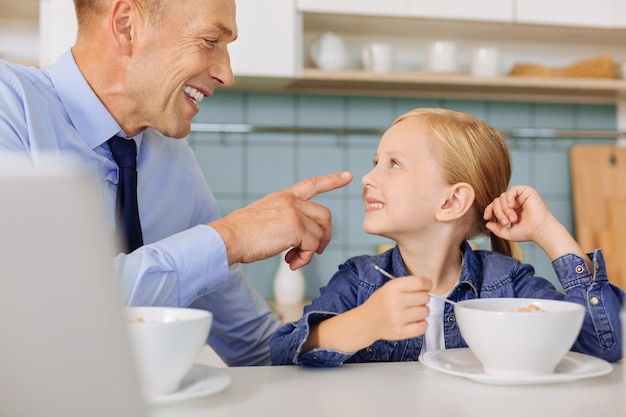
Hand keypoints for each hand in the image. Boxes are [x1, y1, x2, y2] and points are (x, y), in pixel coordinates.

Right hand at [209, 171, 351, 268]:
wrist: (228, 238)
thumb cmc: (241, 234)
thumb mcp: (264, 217)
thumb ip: (284, 219)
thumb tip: (299, 238)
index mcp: (283, 197)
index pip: (312, 184)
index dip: (331, 180)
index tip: (347, 176)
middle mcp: (291, 201)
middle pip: (325, 215)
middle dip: (324, 235)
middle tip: (314, 251)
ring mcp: (294, 213)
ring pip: (320, 233)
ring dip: (311, 251)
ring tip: (295, 259)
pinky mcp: (295, 228)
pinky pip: (312, 246)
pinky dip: (305, 259)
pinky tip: (291, 263)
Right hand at [357, 276, 430, 342]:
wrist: (366, 322)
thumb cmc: (381, 303)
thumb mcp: (389, 287)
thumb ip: (408, 284)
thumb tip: (429, 286)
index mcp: (392, 287)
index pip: (420, 282)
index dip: (427, 284)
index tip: (426, 287)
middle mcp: (395, 302)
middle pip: (425, 297)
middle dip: (422, 299)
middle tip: (413, 302)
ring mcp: (398, 318)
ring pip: (425, 312)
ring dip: (421, 312)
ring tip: (411, 312)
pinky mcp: (401, 332)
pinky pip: (423, 326)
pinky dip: (421, 324)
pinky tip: (413, 321)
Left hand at [483, 185, 556, 244]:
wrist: (540, 230)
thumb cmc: (528, 232)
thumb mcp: (508, 233)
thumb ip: (497, 229)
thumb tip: (487, 224)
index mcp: (511, 210)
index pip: (495, 205)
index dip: (489, 210)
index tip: (486, 217)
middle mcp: (516, 202)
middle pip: (497, 201)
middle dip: (498, 212)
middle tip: (505, 222)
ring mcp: (521, 196)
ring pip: (503, 196)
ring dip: (504, 209)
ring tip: (512, 219)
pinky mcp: (527, 191)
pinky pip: (512, 190)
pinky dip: (509, 198)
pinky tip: (512, 206)